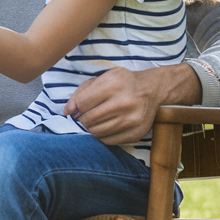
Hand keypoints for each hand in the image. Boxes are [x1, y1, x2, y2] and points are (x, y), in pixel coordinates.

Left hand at [63, 64, 198, 144]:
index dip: (74, 108)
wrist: (151, 90)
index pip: (82, 103)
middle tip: (82, 117)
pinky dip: (101, 136)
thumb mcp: (102, 78)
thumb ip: (81, 93)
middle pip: (89, 119)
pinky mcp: (136, 133)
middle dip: (81, 119)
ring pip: (97, 132)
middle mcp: (124, 102)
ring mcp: (132, 120)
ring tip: (92, 122)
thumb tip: (67, 112)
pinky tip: (103, 127)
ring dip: (90, 129)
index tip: (75, 110)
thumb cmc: (121, 83)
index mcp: (113, 85)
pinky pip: (109, 141)